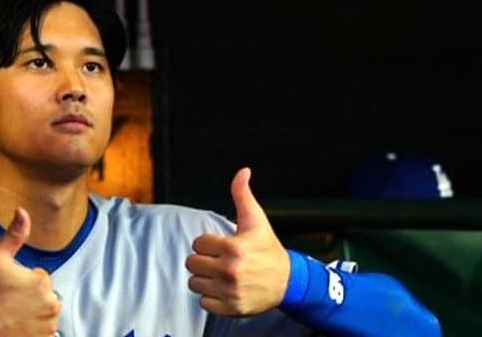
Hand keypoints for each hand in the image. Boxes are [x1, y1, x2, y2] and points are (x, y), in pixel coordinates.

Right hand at [0, 207, 59, 335]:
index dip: (22, 280)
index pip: (39, 276)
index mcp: (42, 280)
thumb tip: (23, 212)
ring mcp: (49, 326)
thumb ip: (14, 234)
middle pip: (45, 295)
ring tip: (10, 314)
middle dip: (30, 297)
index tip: (6, 287)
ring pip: (45, 313)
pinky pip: (45, 332)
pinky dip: (35, 330)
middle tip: (6, 301)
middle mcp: (51, 303)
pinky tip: (17, 326)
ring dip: (33, 313)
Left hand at [185, 167, 290, 315]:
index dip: (207, 244)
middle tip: (218, 261)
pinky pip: (203, 303)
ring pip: (194, 283)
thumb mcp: (256, 220)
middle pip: (192, 263)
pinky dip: (211, 298)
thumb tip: (242, 172)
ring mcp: (230, 292)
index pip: (197, 243)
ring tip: (220, 275)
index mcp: (234, 248)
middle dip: (203, 261)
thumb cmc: (268, 250)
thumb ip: (243, 195)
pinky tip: (223, 290)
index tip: (220, 246)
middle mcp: (230, 271)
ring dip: (204, 279)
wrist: (289, 282)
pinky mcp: (231, 308)